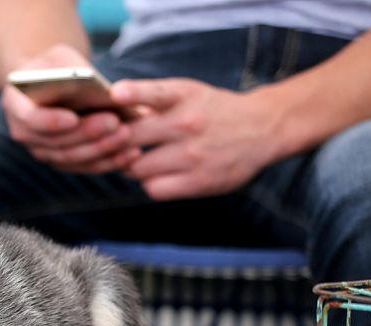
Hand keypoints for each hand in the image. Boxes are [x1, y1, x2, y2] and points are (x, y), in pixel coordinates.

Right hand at [2, 44, 140, 173]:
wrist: (49, 82)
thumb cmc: (56, 65)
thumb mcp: (60, 58)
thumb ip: (72, 72)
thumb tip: (101, 93)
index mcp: (15, 105)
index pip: (29, 118)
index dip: (50, 121)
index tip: (73, 118)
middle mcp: (24, 134)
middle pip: (55, 142)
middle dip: (87, 134)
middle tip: (115, 122)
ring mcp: (42, 151)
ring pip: (71, 158)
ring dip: (101, 149)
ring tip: (127, 135)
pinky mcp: (62, 161)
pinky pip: (85, 166)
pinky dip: (108, 161)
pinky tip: (131, 153)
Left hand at [112, 78, 285, 199]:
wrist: (263, 129)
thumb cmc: (212, 110)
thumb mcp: (189, 93)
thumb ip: (151, 100)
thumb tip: (107, 109)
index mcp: (186, 96)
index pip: (156, 92)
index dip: (134, 93)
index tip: (115, 94)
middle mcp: (189, 123)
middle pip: (131, 138)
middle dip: (115, 143)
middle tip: (111, 146)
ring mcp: (194, 154)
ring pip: (137, 168)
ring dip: (132, 167)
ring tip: (138, 160)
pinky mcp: (199, 181)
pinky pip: (154, 189)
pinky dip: (150, 184)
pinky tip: (158, 174)